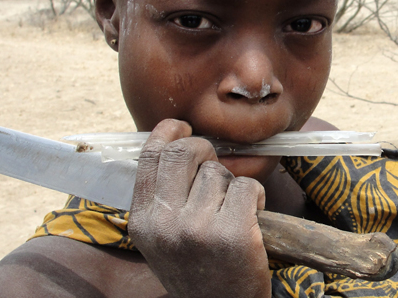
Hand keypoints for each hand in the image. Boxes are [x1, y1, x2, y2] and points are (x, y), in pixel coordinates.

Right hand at [128, 119, 270, 297]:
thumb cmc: (196, 270)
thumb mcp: (162, 239)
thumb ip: (162, 198)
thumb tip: (174, 144)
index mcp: (142, 221)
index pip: (150, 157)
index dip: (168, 133)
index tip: (182, 127)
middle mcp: (165, 224)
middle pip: (184, 152)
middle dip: (204, 149)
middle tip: (214, 164)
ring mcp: (198, 229)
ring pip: (219, 172)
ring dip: (232, 185)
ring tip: (232, 212)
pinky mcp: (233, 234)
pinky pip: (247, 187)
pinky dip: (256, 197)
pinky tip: (252, 219)